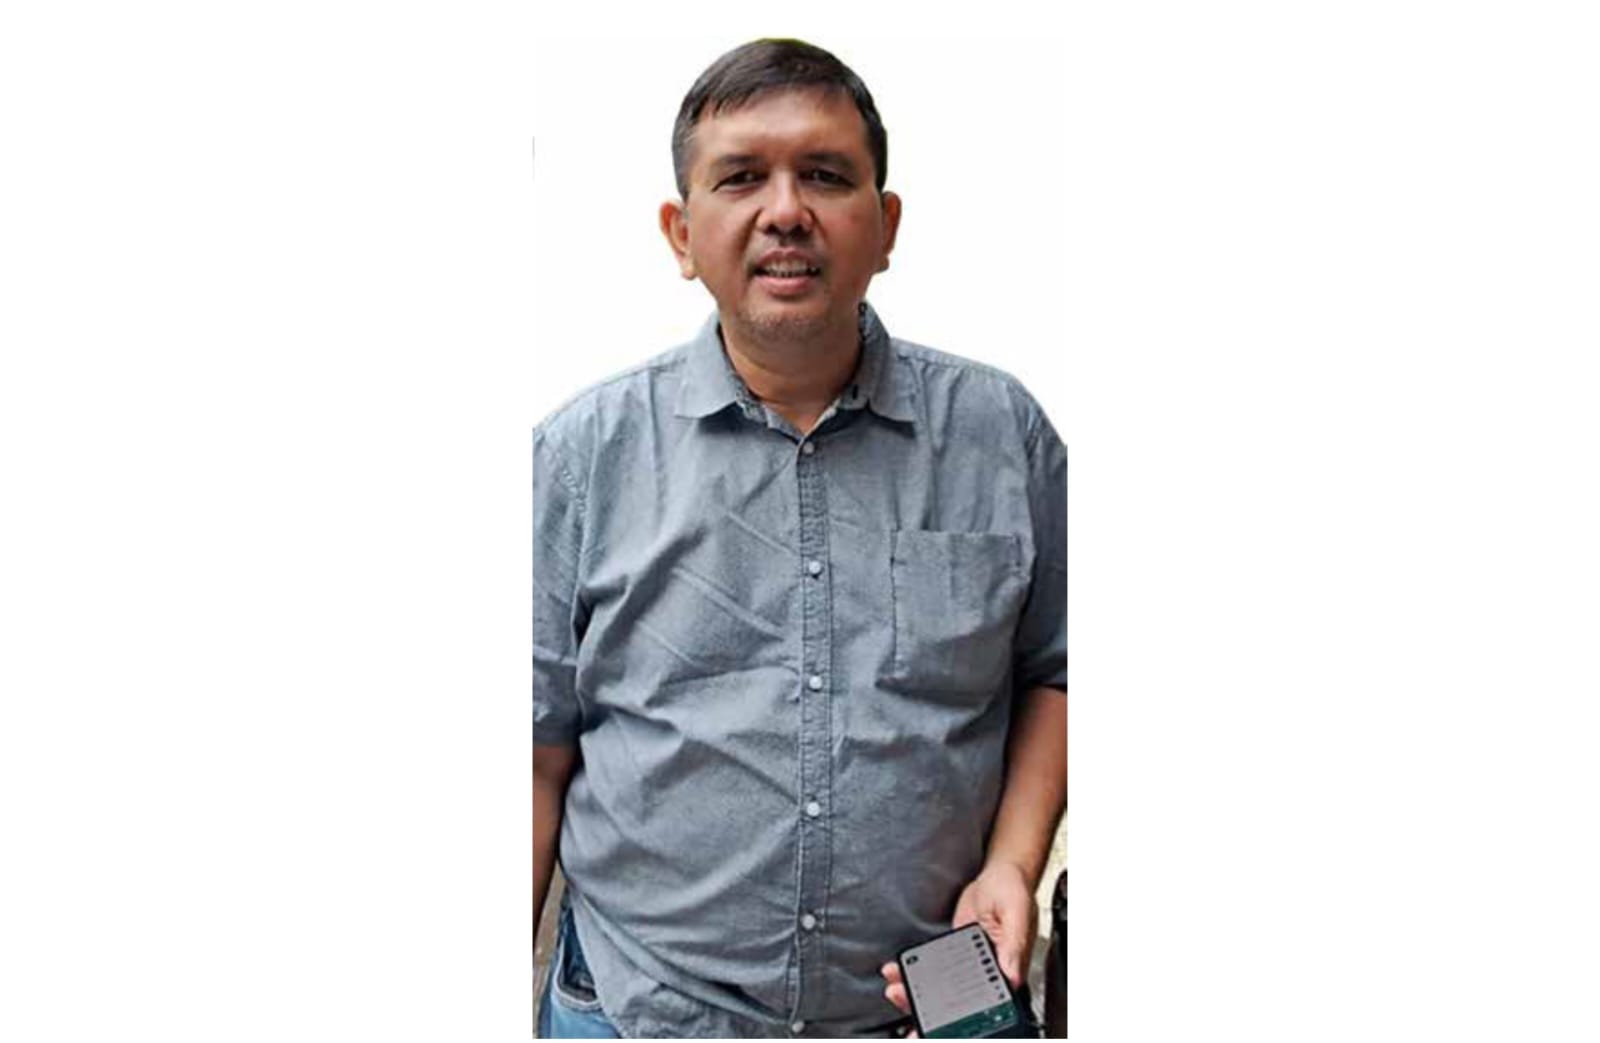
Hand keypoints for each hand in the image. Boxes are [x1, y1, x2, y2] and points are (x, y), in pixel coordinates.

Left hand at [879, 862, 1037, 1036]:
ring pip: (942, 989)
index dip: (963, 1018)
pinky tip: (899, 972)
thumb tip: (1011, 974)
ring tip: (896, 990)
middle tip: (907, 1014)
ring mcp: (969, 964)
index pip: (986, 1004)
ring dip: (918, 995)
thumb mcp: (1017, 912)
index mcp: (1007, 970)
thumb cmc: (1013, 890)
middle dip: (931, 1011)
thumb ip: (1014, 943)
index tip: (940, 1024)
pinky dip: (915, 973)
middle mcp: (988, 972)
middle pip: (959, 1002)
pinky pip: (934, 969)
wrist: (996, 875)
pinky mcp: (954, 953)